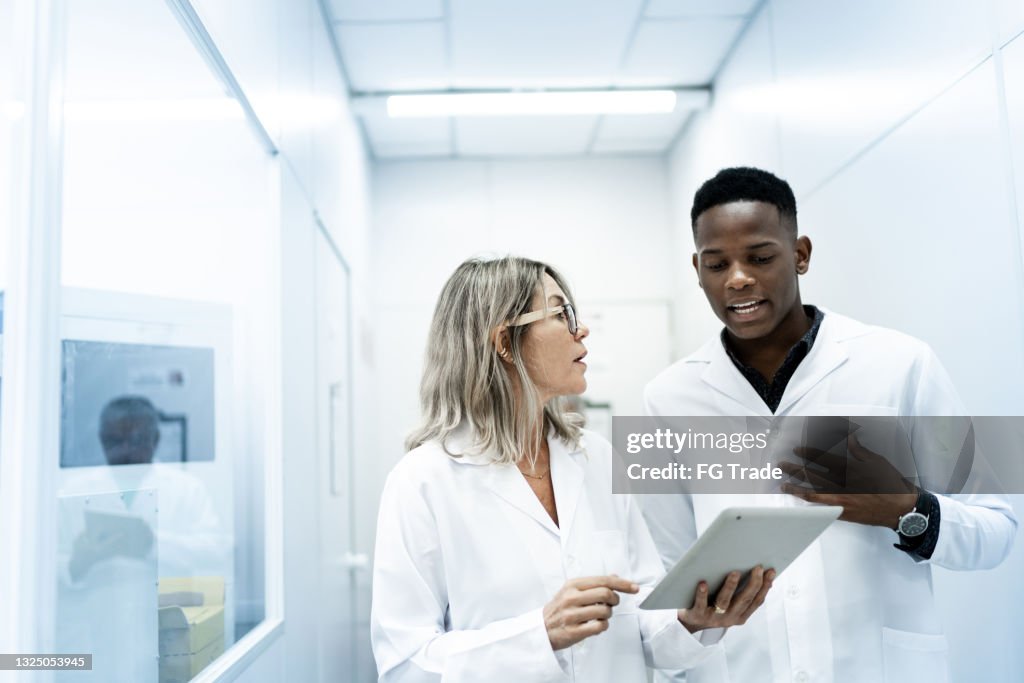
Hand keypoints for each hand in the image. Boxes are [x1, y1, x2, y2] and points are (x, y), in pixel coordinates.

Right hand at [543, 575, 637, 649]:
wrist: (541, 628)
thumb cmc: (559, 609)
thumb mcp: (572, 591)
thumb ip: (593, 584)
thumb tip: (615, 577)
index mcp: (572, 585)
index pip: (603, 580)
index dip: (622, 584)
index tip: (634, 588)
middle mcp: (571, 598)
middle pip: (606, 594)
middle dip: (615, 600)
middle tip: (612, 603)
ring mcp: (572, 614)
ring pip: (605, 611)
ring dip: (608, 614)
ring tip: (600, 615)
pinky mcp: (574, 631)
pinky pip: (600, 626)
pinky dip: (603, 626)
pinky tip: (596, 625)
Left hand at [677, 565, 774, 632]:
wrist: (690, 623)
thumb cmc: (714, 606)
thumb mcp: (731, 604)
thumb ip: (742, 593)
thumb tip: (760, 573)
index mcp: (740, 616)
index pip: (756, 601)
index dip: (765, 587)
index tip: (771, 571)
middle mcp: (729, 618)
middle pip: (744, 600)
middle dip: (753, 584)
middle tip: (757, 567)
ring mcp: (713, 617)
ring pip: (724, 602)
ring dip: (730, 587)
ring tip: (735, 573)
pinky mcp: (697, 615)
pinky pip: (700, 604)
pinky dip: (702, 594)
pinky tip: (703, 582)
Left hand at [781, 434, 916, 526]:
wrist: (901, 508)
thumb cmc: (891, 484)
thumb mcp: (876, 461)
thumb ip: (859, 450)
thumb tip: (849, 438)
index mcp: (849, 469)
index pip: (822, 458)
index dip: (807, 453)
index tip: (796, 450)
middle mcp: (842, 484)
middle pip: (813, 475)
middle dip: (795, 469)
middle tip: (781, 465)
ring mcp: (841, 499)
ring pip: (813, 492)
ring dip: (796, 487)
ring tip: (783, 484)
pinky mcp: (843, 512)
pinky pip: (822, 507)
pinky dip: (809, 503)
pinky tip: (800, 500)